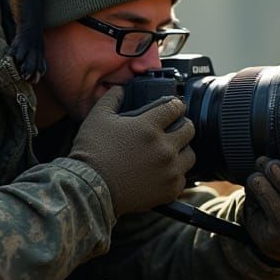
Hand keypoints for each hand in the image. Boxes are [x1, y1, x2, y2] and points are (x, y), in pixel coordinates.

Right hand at [69, 86, 194, 216]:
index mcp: (149, 126)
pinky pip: (183, 178)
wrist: (90, 189)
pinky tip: (163, 171)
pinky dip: (176, 173)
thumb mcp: (98, 117)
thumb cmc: (92, 153)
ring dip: (182, 149)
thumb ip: (112, 98)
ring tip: (169, 150)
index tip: (172, 107)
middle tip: (172, 128)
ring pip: (190, 154)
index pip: (176, 107)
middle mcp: (164, 147)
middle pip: (188, 129)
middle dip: (181, 125)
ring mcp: (169, 170)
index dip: (175, 105)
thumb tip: (120, 89)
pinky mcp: (170, 190)